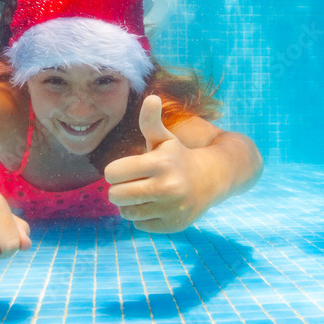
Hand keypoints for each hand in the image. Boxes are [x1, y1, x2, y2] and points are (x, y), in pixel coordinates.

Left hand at [104, 94, 211, 232]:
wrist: (212, 179)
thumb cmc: (178, 157)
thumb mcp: (164, 138)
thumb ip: (150, 121)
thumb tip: (151, 98)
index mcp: (159, 163)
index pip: (111, 173)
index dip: (116, 171)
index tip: (128, 169)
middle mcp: (166, 187)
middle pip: (115, 196)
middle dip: (120, 189)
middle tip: (134, 183)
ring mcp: (170, 208)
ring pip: (126, 212)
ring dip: (130, 204)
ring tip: (145, 194)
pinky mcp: (173, 225)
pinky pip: (139, 225)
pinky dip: (143, 216)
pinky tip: (157, 205)